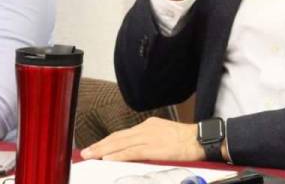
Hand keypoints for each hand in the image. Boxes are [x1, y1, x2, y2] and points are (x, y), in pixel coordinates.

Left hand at [80, 117, 202, 161]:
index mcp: (148, 125)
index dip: (107, 141)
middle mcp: (146, 128)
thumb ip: (149, 141)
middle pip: (118, 137)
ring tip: (90, 155)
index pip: (123, 133)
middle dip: (100, 145)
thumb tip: (134, 150)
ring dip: (103, 150)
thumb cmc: (186, 140)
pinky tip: (107, 159)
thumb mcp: (164, 135)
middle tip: (85, 152)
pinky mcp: (153, 147)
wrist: (199, 139)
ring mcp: (149, 137)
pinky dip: (117, 155)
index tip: (96, 147)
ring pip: (120, 143)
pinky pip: (131, 151)